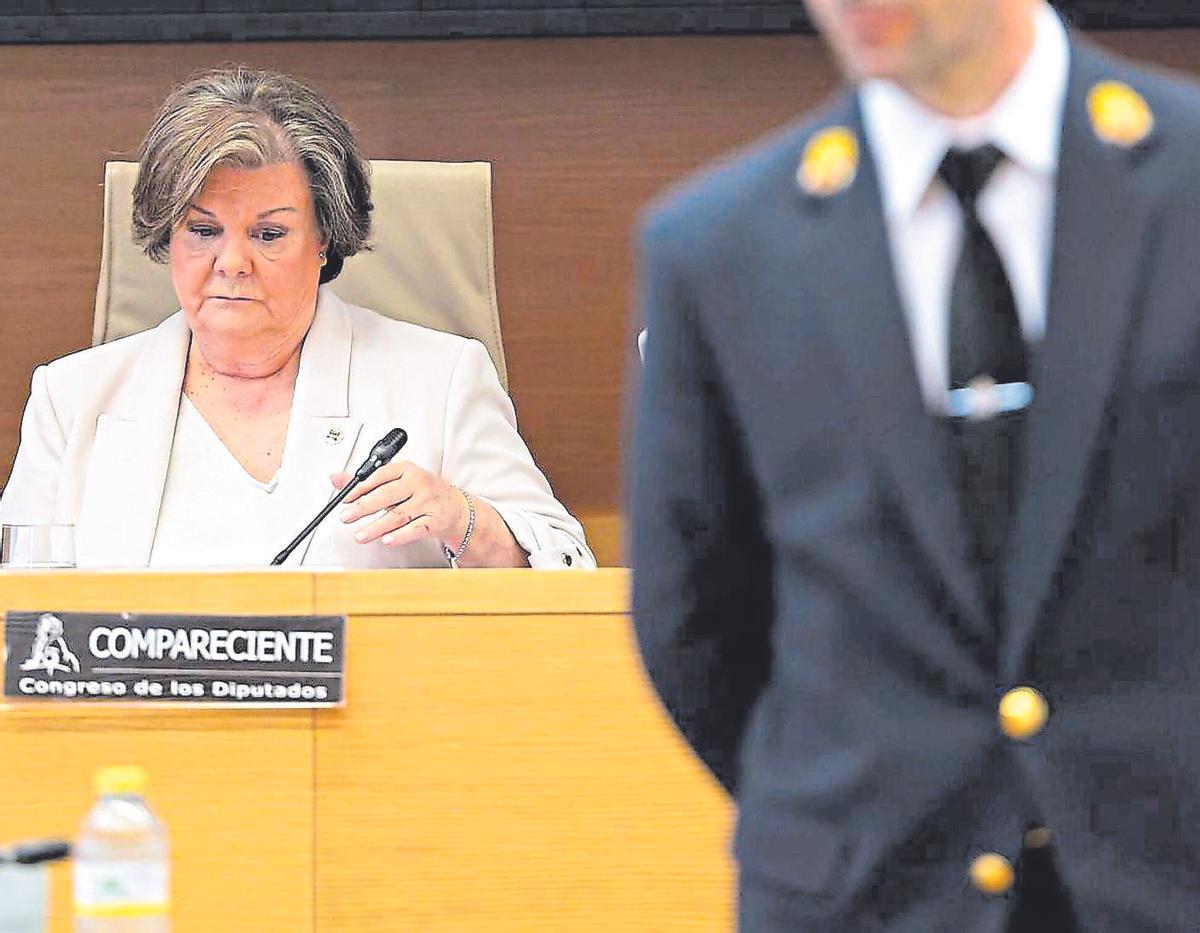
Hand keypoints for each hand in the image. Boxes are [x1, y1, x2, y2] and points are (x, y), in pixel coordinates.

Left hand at [332, 461, 469, 548]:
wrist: (455, 506)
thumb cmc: (422, 491)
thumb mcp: (397, 480)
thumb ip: (366, 481)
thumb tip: (336, 478)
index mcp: (406, 469)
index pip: (380, 476)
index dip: (360, 487)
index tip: (345, 498)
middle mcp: (418, 484)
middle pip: (387, 495)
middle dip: (364, 507)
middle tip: (347, 516)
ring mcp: (427, 503)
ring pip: (398, 515)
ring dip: (377, 527)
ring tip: (360, 535)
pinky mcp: (434, 521)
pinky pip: (415, 530)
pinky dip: (400, 536)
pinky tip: (387, 540)